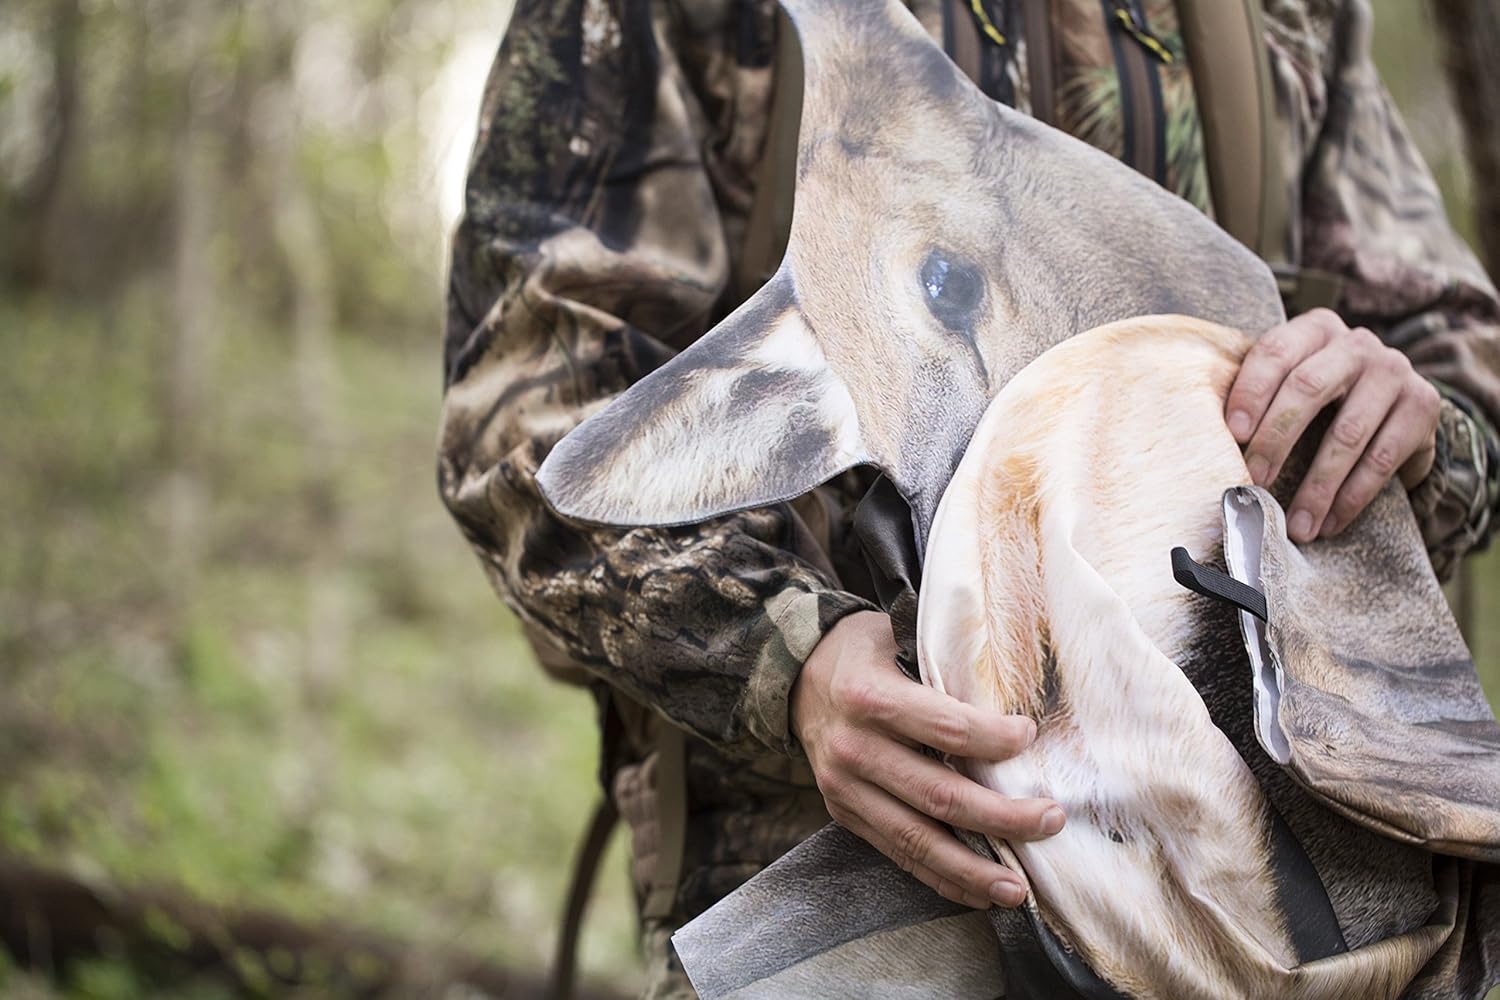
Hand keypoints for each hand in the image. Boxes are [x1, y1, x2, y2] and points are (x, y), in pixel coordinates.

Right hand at [791, 610, 1063, 909]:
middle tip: (1051, 820)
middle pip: (939, 795)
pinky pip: (897, 854)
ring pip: (918, 839)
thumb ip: (945, 660)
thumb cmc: (866, 653)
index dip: (994, 740)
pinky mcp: (845, 814)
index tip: (1031, 738)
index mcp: (869, 696)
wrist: (798, 677)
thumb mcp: (897, 636)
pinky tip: (978, 893)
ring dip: (973, 868)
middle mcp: (854, 748)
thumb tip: (1017, 682)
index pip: (945, 727)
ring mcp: (845, 788)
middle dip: (1002, 816)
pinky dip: (940, 878)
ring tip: (1019, 889)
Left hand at [1225, 308, 1440, 541]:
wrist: (1393, 406)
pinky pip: (1383, 458)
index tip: (1232, 435)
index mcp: (1315, 328)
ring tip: (1296, 525)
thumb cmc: (1321, 399)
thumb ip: (1261, 397)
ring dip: (1317, 486)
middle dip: (1276, 440)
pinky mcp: (1423, 405)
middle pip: (1308, 388)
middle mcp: (1357, 342)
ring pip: (1348, 433)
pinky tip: (1330, 522)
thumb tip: (1207, 445)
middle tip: (1254, 482)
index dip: (1251, 392)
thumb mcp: (1292, 384)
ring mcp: (1394, 370)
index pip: (1275, 352)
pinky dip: (1353, 497)